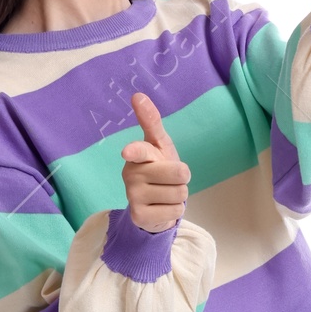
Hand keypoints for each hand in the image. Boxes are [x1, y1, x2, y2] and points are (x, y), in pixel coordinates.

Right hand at [121, 90, 191, 231]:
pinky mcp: (139, 216)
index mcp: (136, 155)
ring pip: (179, 193)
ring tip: (166, 193)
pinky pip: (174, 211)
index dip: (136, 151)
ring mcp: (133, 196)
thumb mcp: (159, 144)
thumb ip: (151, 121)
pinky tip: (162, 208)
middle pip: (179, 173)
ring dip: (179, 195)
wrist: (153, 203)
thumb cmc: (159, 167)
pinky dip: (174, 211)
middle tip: (171, 179)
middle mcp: (130, 174)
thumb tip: (137, 95)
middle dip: (183, 178)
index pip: (139, 151)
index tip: (128, 151)